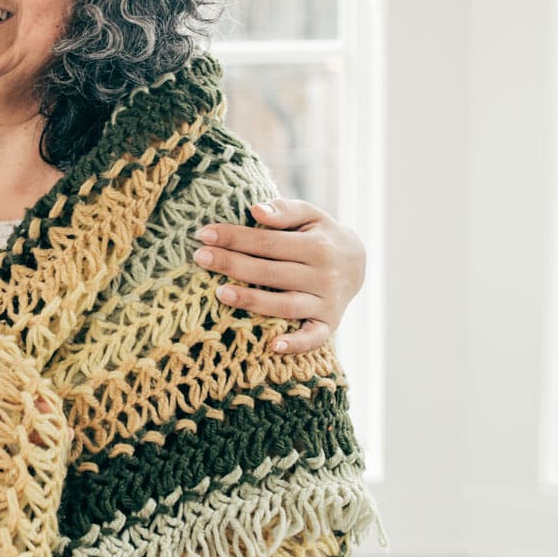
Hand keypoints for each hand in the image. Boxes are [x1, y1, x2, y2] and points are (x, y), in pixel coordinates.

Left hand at [193, 199, 366, 354]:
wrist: (358, 263)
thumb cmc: (321, 235)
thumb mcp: (311, 215)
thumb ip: (284, 210)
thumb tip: (256, 210)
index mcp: (318, 246)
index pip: (268, 242)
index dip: (235, 238)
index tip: (204, 233)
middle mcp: (324, 276)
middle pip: (270, 272)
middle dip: (232, 264)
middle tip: (199, 257)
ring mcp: (327, 303)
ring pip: (285, 305)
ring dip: (252, 301)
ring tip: (219, 293)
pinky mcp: (329, 325)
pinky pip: (313, 338)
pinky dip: (295, 344)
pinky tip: (272, 346)